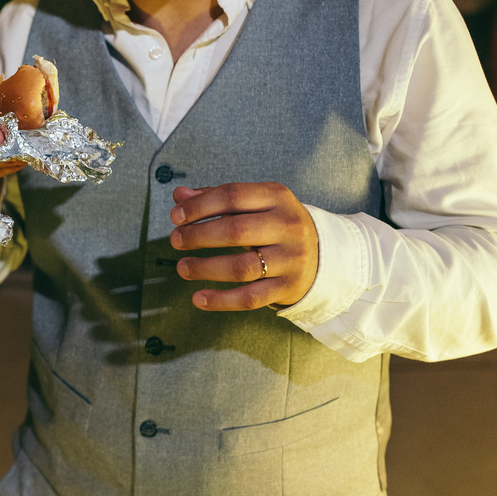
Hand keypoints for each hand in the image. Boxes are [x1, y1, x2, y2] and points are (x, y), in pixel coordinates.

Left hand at [169, 182, 318, 309]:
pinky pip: (250, 298)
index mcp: (277, 197)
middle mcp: (287, 226)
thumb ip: (215, 198)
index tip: (175, 217)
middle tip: (175, 240)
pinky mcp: (288, 287)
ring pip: (241, 267)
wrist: (321, 254)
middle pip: (235, 231)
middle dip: (198, 236)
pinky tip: (198, 299)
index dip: (199, 206)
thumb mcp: (254, 203)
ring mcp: (290, 258)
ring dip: (205, 268)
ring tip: (182, 268)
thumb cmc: (274, 224)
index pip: (232, 196)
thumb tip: (179, 195)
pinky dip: (221, 300)